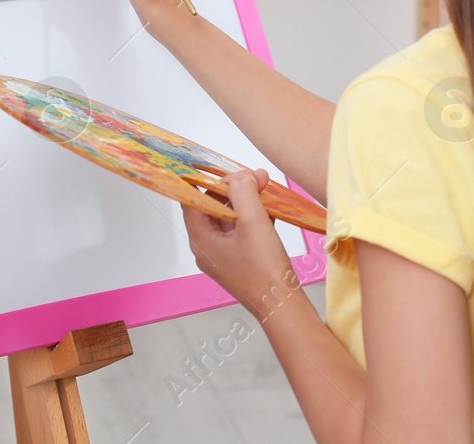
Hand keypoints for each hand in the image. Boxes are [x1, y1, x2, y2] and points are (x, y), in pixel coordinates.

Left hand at [182, 170, 299, 318]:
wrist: (281, 304)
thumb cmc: (263, 267)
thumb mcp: (253, 222)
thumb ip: (244, 192)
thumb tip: (241, 175)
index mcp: (201, 239)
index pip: (193, 201)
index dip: (208, 182)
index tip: (227, 170)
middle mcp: (207, 247)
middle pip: (213, 208)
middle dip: (234, 189)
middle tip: (256, 177)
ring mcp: (224, 255)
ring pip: (230, 219)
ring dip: (247, 202)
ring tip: (267, 189)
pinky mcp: (240, 261)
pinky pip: (241, 232)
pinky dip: (253, 217)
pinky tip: (271, 209)